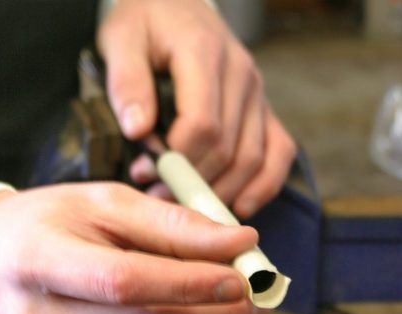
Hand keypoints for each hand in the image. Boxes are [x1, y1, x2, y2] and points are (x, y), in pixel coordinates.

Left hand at [97, 0, 295, 218]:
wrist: (174, 4)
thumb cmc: (145, 23)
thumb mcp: (122, 41)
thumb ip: (127, 83)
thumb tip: (136, 130)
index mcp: (205, 54)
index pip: (201, 125)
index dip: (176, 161)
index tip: (144, 174)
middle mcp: (240, 75)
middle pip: (226, 148)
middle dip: (191, 182)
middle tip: (156, 197)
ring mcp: (257, 93)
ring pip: (252, 158)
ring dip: (219, 191)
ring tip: (182, 205)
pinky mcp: (263, 108)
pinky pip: (279, 152)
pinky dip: (263, 185)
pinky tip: (237, 206)